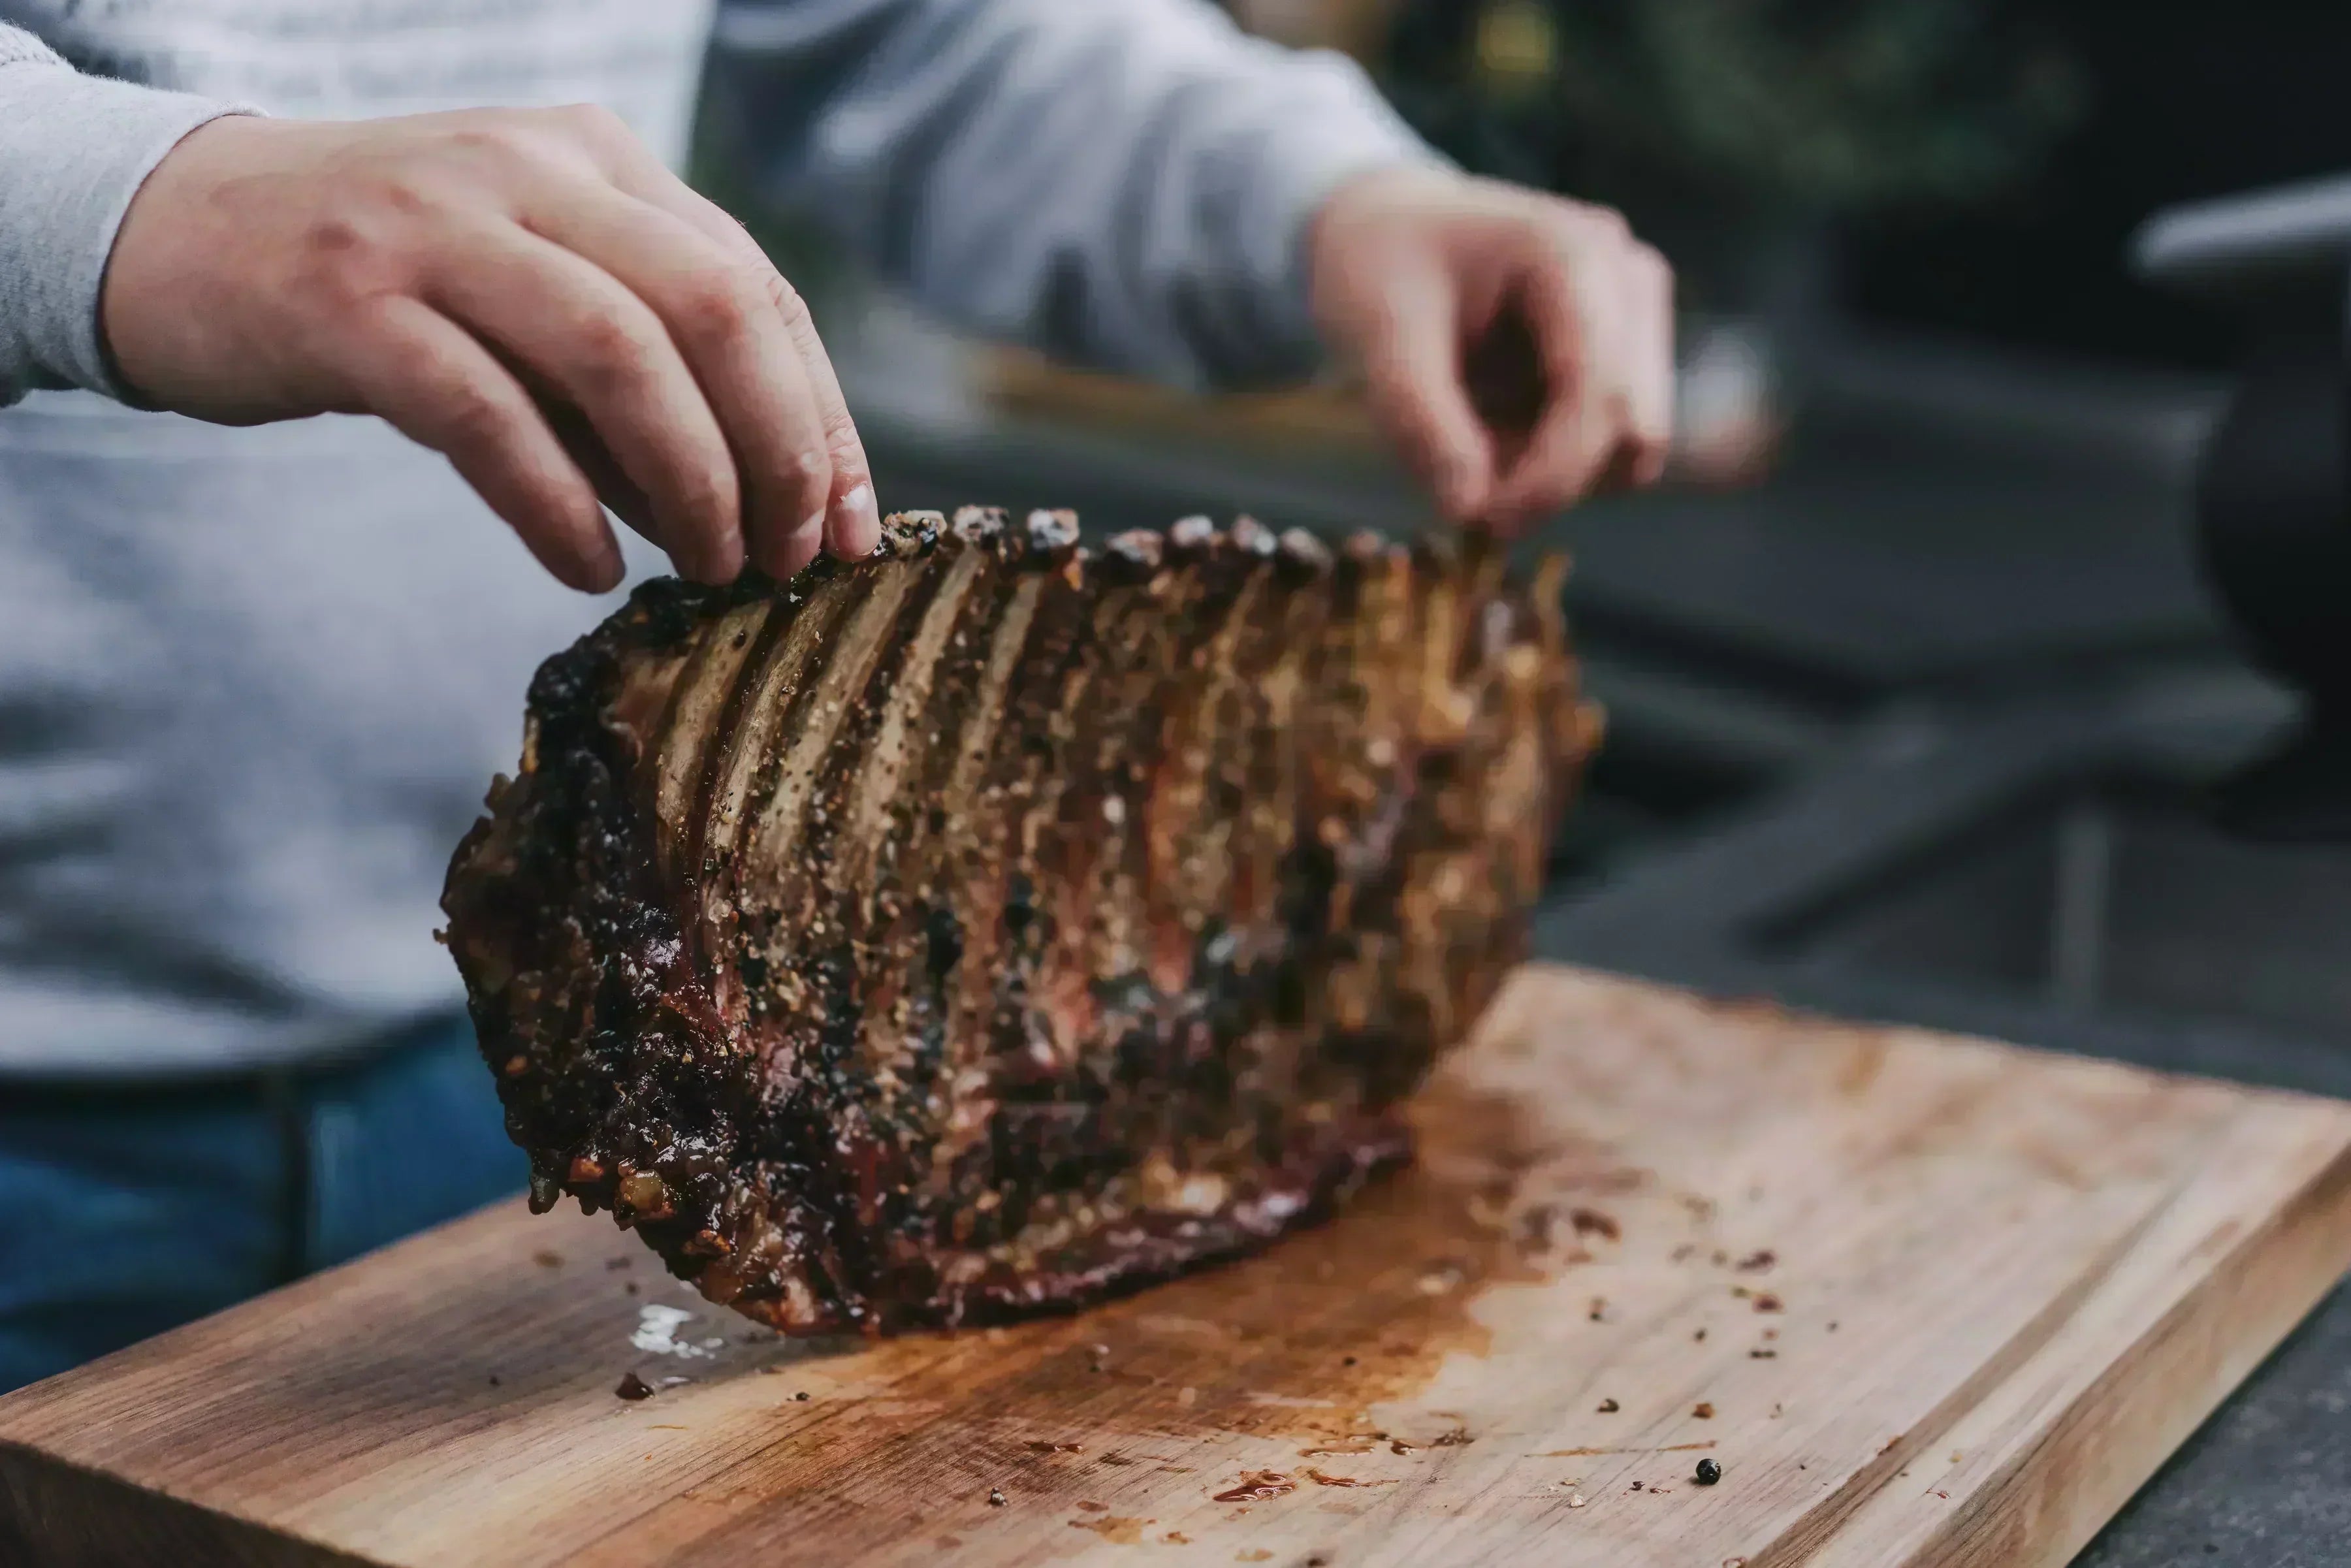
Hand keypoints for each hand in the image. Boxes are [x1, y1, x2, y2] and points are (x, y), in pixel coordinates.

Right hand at [102, 107, 878, 592]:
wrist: (174, 230)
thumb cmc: (392, 285)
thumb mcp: (536, 294)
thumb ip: (645, 375)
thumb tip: (766, 503)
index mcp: (596, 156)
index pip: (756, 288)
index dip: (822, 418)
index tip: (852, 529)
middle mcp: (527, 168)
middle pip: (713, 307)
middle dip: (778, 448)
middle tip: (789, 558)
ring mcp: (434, 226)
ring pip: (618, 353)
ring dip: (689, 481)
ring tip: (710, 571)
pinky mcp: (348, 304)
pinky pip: (487, 414)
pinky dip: (557, 505)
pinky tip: (589, 570)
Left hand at [1309, 166, 1674, 534]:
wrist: (1388, 226)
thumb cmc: (1378, 268)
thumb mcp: (1376, 338)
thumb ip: (1421, 422)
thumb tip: (1469, 511)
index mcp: (1573, 253)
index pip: (1600, 395)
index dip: (1550, 478)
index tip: (1478, 522)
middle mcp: (1629, 276)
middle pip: (1632, 431)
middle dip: (1548, 481)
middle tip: (1458, 487)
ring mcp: (1638, 312)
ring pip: (1628, 449)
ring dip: (1550, 472)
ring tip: (1467, 434)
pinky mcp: (1631, 350)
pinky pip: (1610, 445)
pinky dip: (1551, 459)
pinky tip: (1492, 423)